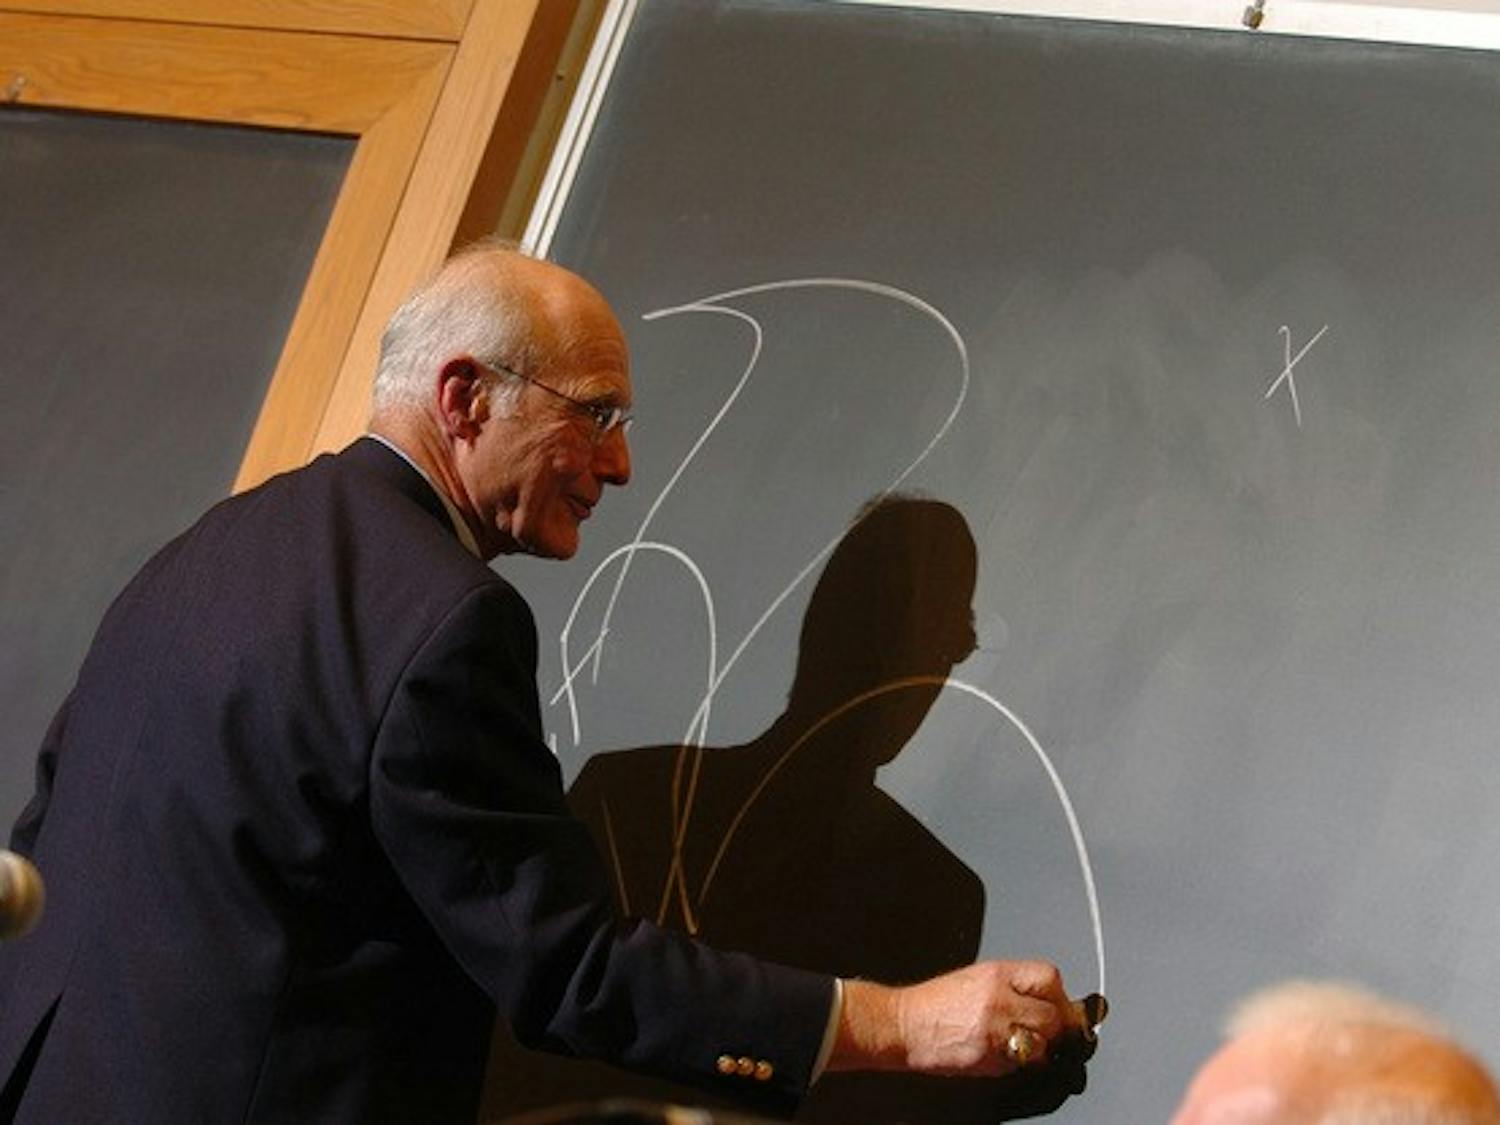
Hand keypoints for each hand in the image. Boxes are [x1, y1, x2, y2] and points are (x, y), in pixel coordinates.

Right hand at [831, 960, 1090, 1077]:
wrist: (904, 1024)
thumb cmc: (936, 1003)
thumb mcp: (976, 979)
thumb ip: (1013, 987)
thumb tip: (1050, 1001)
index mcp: (996, 974)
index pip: (1049, 977)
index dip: (1058, 995)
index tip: (1059, 1005)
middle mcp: (998, 1000)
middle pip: (1053, 1015)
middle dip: (1055, 1027)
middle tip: (1045, 1031)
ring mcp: (994, 1031)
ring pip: (1042, 1043)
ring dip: (1039, 1048)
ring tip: (1021, 1044)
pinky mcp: (988, 1058)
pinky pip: (1019, 1063)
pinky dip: (1017, 1063)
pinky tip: (1001, 1054)